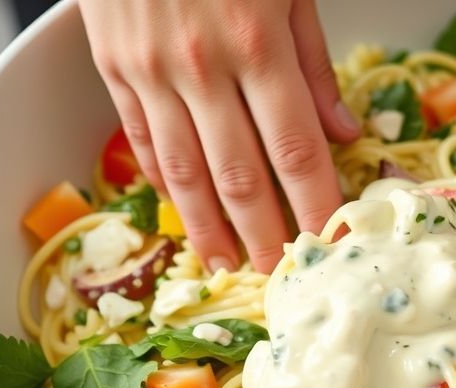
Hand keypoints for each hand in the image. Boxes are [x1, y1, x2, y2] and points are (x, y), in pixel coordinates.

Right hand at [79, 0, 360, 272]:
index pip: (296, 150)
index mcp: (258, 45)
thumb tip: (343, 133)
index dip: (316, 205)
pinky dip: (163, 183)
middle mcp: (201, 68)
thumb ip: (314, 64)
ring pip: (183, 172)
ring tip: (225, 264)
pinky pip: (141, 140)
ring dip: (208, 227)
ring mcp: (150, 72)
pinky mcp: (112, 68)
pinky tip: (181, 211)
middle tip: (280, 275)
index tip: (332, 243)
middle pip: (240, 176)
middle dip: (265, 234)